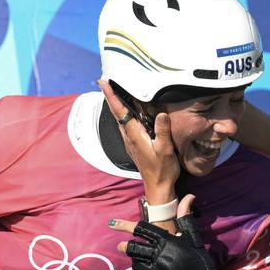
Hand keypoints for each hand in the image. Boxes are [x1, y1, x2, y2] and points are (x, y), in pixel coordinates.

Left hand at [99, 80, 179, 204]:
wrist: (158, 187)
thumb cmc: (162, 169)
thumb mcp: (165, 150)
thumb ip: (162, 131)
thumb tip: (160, 113)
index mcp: (135, 135)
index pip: (121, 111)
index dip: (112, 96)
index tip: (103, 83)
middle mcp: (129, 137)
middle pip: (117, 113)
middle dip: (110, 97)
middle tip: (105, 82)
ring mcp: (130, 142)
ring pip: (120, 119)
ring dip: (116, 105)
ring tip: (114, 92)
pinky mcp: (134, 145)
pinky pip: (126, 125)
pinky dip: (123, 114)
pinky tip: (128, 111)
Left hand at [109, 195, 221, 269]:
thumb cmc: (199, 261)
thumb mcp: (193, 238)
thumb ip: (185, 217)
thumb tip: (189, 196)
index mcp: (167, 242)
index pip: (141, 229)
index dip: (126, 225)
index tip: (113, 224)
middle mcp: (159, 256)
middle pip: (133, 247)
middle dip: (124, 246)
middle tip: (120, 245)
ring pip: (134, 263)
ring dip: (135, 261)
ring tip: (139, 261)